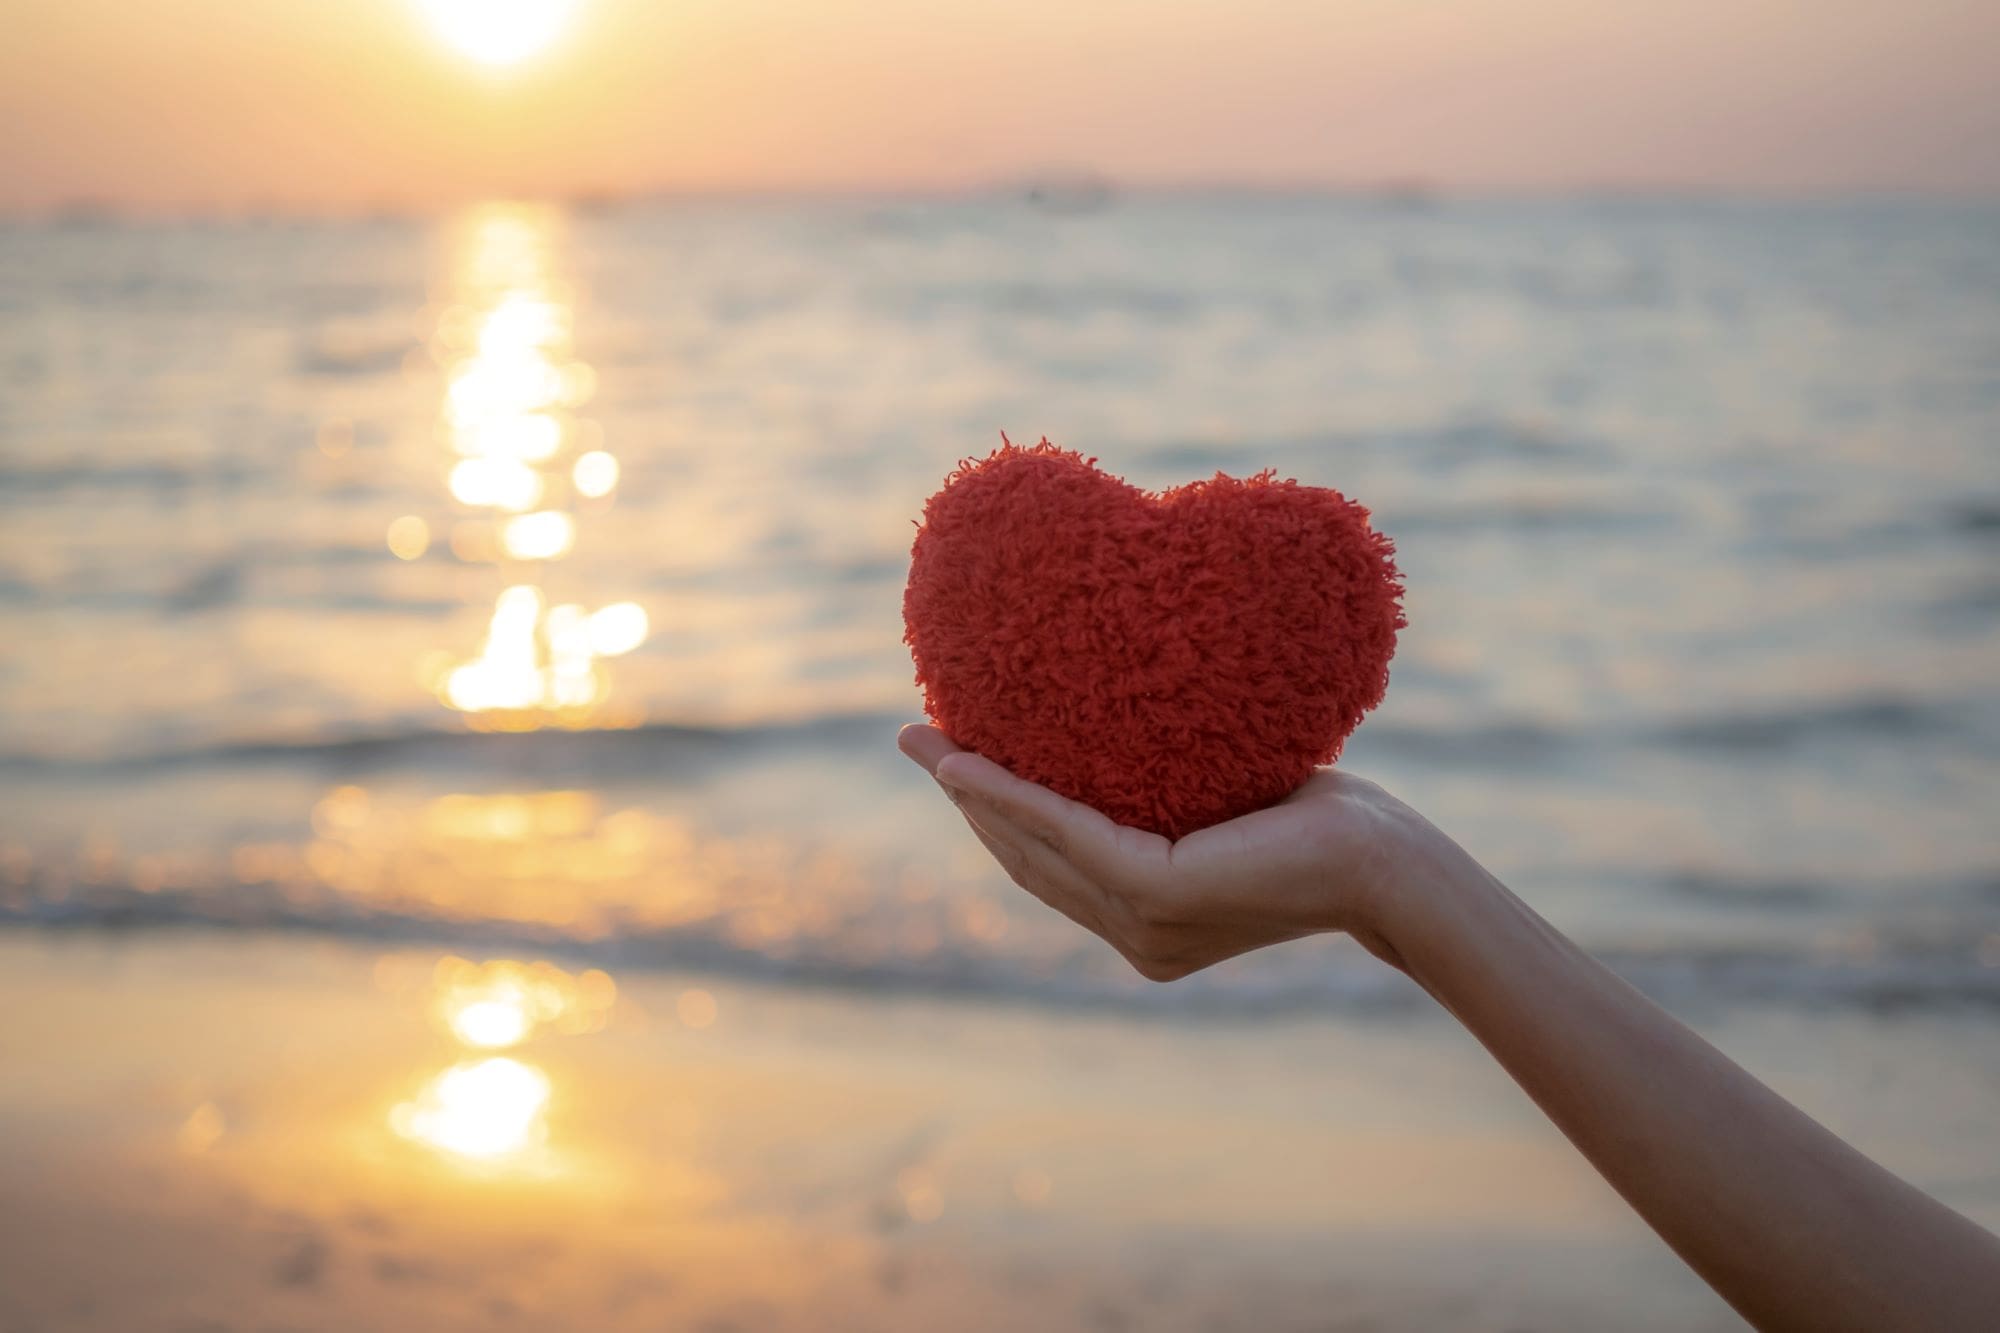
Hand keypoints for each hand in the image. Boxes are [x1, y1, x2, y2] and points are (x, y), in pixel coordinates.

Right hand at [898, 723, 1441, 979]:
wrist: (1386, 858)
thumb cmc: (1320, 818)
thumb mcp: (1219, 802)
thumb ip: (1166, 796)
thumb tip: (1127, 727)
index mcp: (1149, 928)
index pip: (1053, 871)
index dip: (993, 817)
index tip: (949, 760)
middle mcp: (1138, 940)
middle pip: (1027, 862)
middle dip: (964, 800)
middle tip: (915, 738)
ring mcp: (1144, 928)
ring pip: (1035, 849)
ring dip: (972, 792)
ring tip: (927, 741)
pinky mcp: (1158, 896)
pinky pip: (1067, 833)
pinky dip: (1012, 794)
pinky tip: (971, 760)